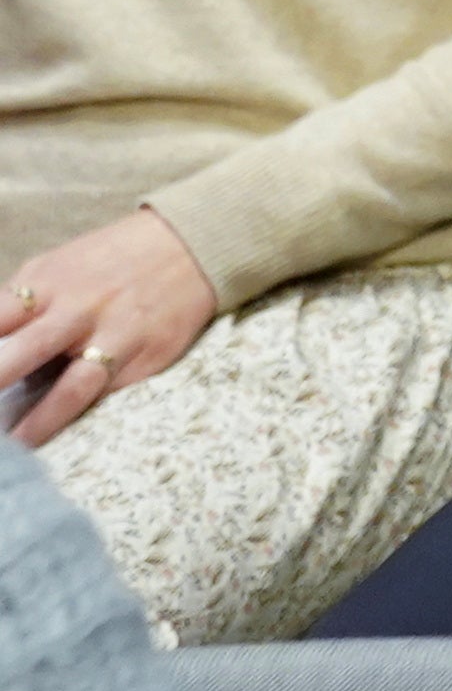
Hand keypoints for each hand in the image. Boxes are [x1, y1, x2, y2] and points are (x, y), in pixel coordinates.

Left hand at [0, 210, 221, 446]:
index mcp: (45, 285)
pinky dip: (74, 417)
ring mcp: (114, 336)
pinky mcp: (145, 357)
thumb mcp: (55, 268)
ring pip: (70, 387)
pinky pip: (105, 393)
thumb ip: (19, 306)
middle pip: (21, 354)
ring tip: (10, 449)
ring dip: (35, 423)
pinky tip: (50, 438)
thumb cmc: (108, 259)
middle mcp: (77, 310)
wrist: (193, 242)